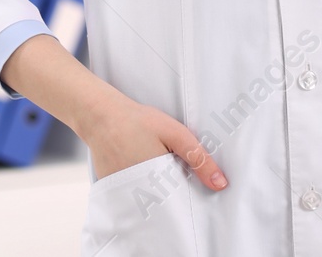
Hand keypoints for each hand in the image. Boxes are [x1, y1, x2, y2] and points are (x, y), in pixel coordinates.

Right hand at [82, 92, 227, 191]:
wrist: (100, 116)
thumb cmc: (138, 121)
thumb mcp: (175, 134)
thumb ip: (198, 158)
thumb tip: (220, 184)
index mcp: (158, 180)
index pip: (180, 203)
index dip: (189, 199)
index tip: (194, 191)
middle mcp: (140, 192)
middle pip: (165, 206)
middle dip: (174, 198)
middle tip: (173, 174)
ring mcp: (124, 193)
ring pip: (148, 201)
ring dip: (157, 193)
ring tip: (157, 171)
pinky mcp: (113, 190)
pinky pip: (133, 196)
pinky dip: (141, 189)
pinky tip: (143, 171)